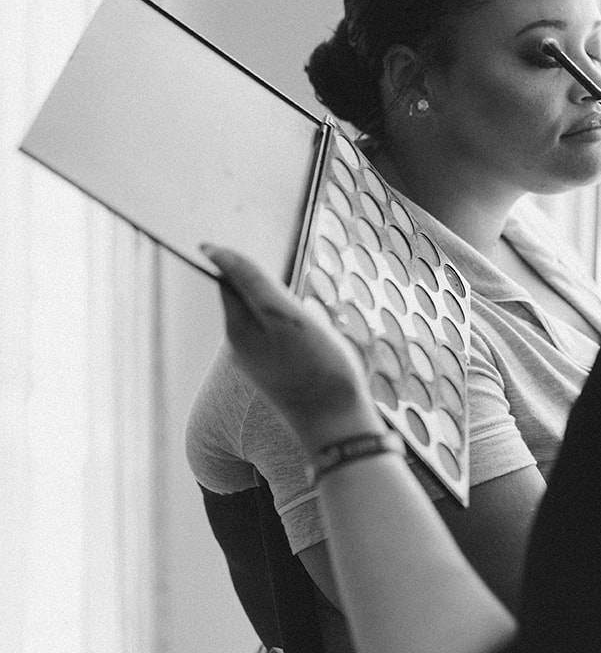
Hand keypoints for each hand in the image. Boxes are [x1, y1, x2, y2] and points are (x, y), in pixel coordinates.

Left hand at [201, 245, 379, 452]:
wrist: (336, 423)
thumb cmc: (315, 365)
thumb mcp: (283, 314)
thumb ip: (250, 281)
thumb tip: (213, 252)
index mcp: (236, 325)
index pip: (226, 276)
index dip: (233, 253)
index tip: (244, 228)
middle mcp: (240, 343)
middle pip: (242, 293)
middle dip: (253, 273)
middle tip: (276, 252)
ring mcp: (258, 359)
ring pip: (260, 312)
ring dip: (272, 295)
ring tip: (295, 285)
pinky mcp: (278, 371)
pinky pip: (275, 332)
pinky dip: (286, 318)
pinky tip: (308, 323)